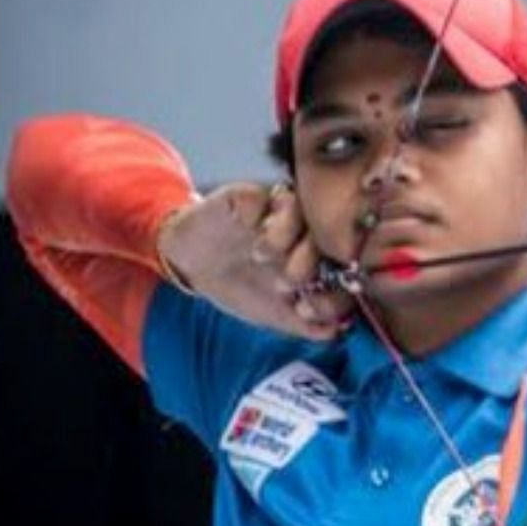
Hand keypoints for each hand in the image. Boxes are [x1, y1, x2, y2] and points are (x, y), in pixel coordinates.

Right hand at [157, 182, 353, 340]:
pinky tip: (244, 228)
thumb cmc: (235, 285)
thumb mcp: (271, 313)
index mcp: (310, 257)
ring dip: (283, 235)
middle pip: (322, 234)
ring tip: (259, 255)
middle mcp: (298, 231)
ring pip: (297, 208)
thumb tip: (337, 331)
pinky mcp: (249, 196)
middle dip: (306, 262)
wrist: (190, 265)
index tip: (304, 309)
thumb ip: (304, 323)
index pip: (337, 263)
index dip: (327, 285)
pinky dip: (258, 214)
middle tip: (283, 282)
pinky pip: (265, 194)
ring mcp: (274, 210)